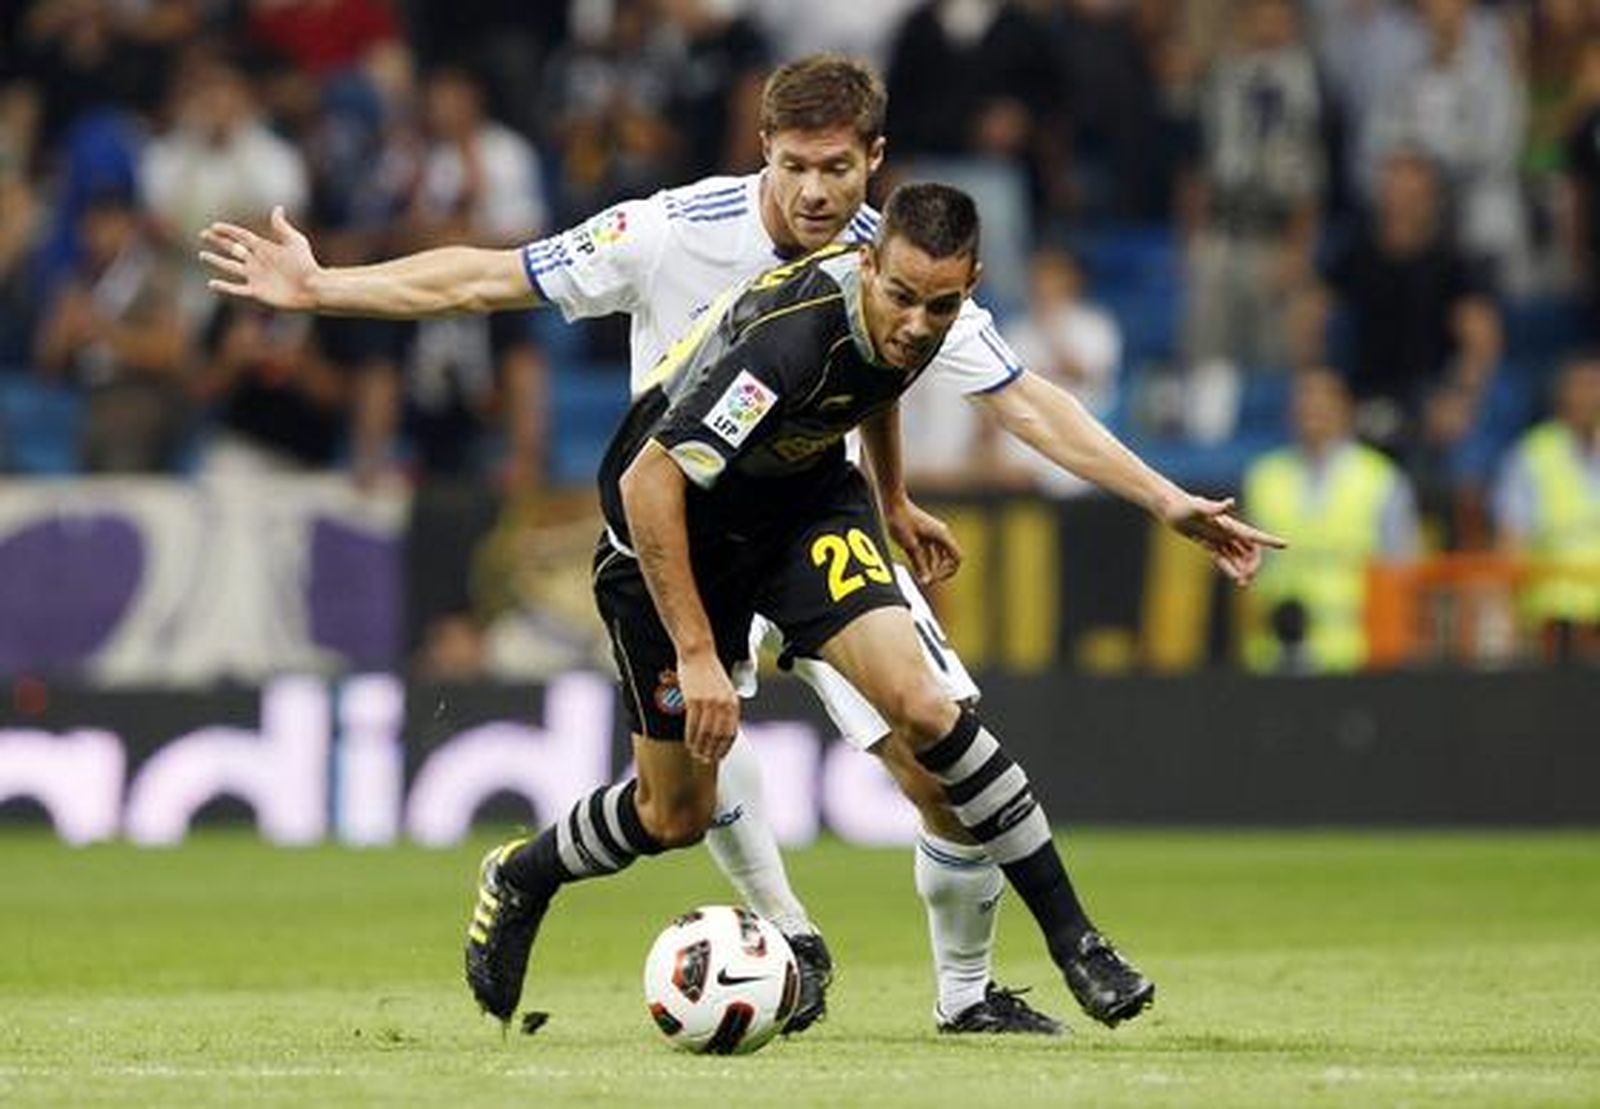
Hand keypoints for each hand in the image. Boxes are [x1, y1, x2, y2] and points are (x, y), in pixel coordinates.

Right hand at [198, 206, 319, 310]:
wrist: (312, 287)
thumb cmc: (306, 264)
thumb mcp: (294, 241)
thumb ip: (282, 226)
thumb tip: (278, 208)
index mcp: (264, 248)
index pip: (241, 236)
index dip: (228, 230)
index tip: (214, 226)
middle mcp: (257, 261)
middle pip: (233, 249)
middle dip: (218, 242)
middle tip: (203, 235)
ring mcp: (255, 276)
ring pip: (230, 267)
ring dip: (216, 261)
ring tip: (203, 255)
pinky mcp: (257, 292)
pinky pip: (236, 289)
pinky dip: (224, 287)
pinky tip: (211, 283)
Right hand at [677, 651, 738, 763]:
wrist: (698, 653)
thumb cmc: (709, 671)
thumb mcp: (724, 691)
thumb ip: (725, 709)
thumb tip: (721, 731)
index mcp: (734, 703)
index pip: (731, 734)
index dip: (724, 748)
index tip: (718, 757)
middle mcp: (724, 704)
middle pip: (718, 737)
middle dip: (711, 751)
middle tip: (704, 759)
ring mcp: (709, 702)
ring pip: (705, 733)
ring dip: (700, 746)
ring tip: (695, 753)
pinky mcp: (694, 700)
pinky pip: (692, 725)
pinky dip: (690, 737)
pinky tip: (688, 742)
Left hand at [884, 497, 961, 583]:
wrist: (892, 502)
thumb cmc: (901, 521)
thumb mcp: (911, 546)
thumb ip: (920, 564)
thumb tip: (926, 581)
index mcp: (942, 536)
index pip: (957, 558)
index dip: (949, 572)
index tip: (935, 579)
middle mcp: (941, 534)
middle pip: (950, 558)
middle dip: (941, 571)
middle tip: (927, 581)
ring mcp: (934, 533)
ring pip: (940, 555)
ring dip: (933, 567)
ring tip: (921, 577)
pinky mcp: (925, 533)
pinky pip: (930, 550)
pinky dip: (926, 560)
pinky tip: (916, 568)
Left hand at [1159, 492, 1286, 586]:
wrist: (1171, 508)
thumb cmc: (1185, 504)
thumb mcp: (1198, 506)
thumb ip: (1215, 507)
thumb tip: (1231, 502)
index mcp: (1229, 525)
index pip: (1253, 535)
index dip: (1269, 540)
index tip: (1285, 544)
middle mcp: (1227, 532)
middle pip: (1249, 549)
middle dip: (1253, 563)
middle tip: (1249, 577)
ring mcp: (1219, 538)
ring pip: (1238, 556)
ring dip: (1243, 569)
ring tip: (1244, 583)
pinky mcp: (1209, 543)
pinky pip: (1224, 559)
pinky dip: (1231, 568)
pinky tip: (1237, 579)